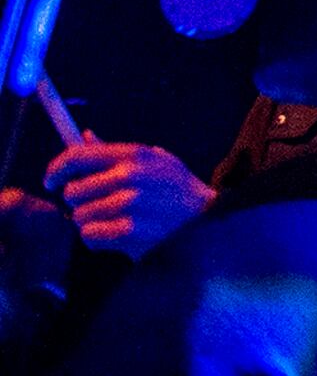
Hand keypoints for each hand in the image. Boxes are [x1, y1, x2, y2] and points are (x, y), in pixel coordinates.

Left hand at [45, 140, 214, 255]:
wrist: (207, 221)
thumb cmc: (176, 189)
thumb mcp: (155, 161)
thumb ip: (115, 151)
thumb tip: (85, 136)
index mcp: (135, 155)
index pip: (78, 156)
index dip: (57, 169)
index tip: (50, 181)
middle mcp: (130, 176)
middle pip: (74, 191)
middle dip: (79, 201)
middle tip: (96, 204)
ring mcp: (130, 205)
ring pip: (79, 216)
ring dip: (90, 221)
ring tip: (114, 219)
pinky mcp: (129, 232)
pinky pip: (89, 236)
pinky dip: (97, 238)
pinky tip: (117, 234)